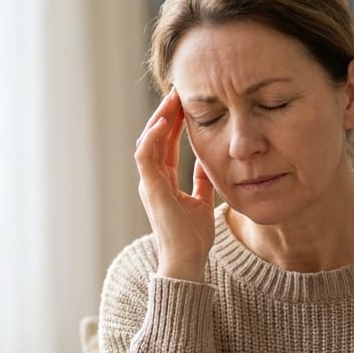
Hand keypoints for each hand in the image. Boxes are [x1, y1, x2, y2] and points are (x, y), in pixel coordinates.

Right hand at [134, 89, 215, 281]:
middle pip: (155, 138)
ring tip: (172, 99)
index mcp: (163, 182)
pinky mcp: (150, 189)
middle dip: (165, 113)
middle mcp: (152, 180)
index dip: (174, 123)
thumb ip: (202, 181)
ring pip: (147, 141)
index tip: (185, 103)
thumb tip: (208, 162)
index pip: (165, 144)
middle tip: (178, 92)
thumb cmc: (194, 238)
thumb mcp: (202, 201)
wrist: (188, 260)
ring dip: (158, 119)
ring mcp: (149, 184)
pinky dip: (152, 137)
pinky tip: (164, 122)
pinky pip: (145, 156)